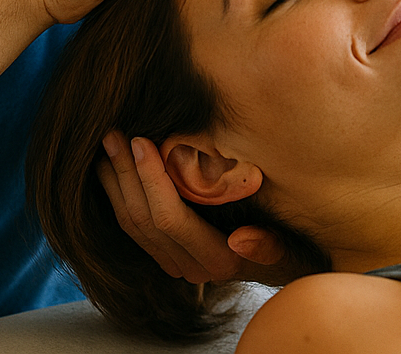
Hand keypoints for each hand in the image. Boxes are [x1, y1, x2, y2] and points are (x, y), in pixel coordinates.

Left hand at [98, 132, 295, 285]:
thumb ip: (269, 246)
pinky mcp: (166, 254)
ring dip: (115, 183)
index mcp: (216, 261)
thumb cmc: (294, 247)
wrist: (286, 266)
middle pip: (143, 220)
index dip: (151, 179)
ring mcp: (174, 263)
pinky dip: (118, 195)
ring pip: (131, 225)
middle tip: (113, 134)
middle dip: (125, 175)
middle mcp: (189, 268)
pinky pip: (133, 227)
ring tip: (106, 145)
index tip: (140, 141)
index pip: (169, 219)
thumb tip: (239, 240)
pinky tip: (110, 169)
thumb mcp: (290, 247)